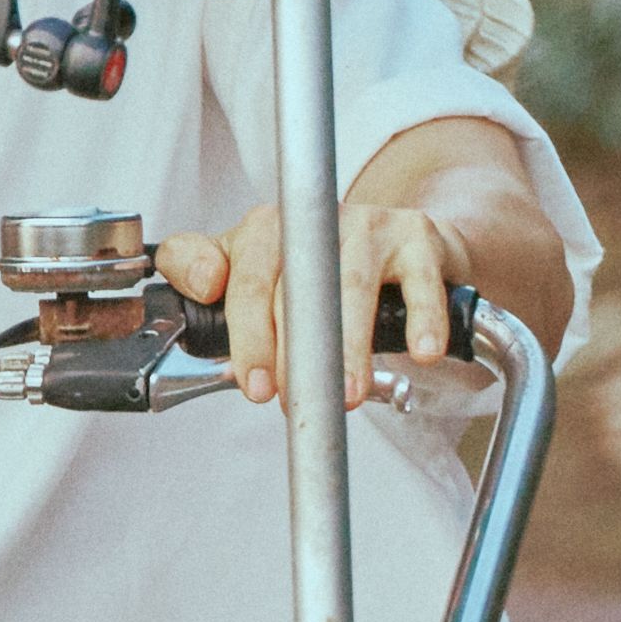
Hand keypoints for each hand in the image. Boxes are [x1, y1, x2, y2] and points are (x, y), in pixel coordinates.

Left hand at [166, 202, 474, 408]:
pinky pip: (420, 281)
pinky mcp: (416, 237)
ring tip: (347, 393)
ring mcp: (368, 224)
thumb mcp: (250, 269)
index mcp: (265, 230)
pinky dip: (422, 319)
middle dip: (293, 351)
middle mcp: (314, 221)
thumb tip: (199, 285)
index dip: (247, 333)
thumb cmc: (317, 269)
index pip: (244, 276)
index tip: (254, 383)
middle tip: (296, 399)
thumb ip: (198, 270)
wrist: (397, 244)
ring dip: (349, 345)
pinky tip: (421, 352)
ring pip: (352, 284)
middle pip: (296, 285)